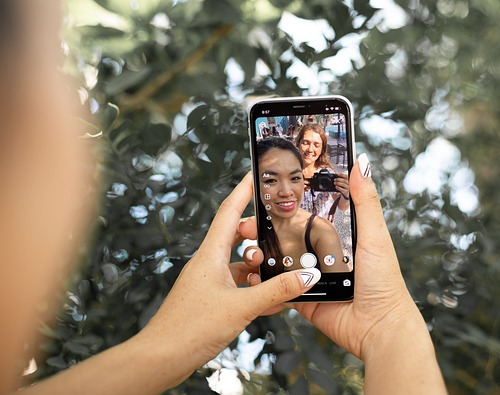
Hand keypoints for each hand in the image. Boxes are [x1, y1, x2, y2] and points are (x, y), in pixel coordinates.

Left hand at [136, 173, 320, 379]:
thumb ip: (276, 290)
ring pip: (239, 264)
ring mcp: (209, 282)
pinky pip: (238, 287)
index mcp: (211, 254)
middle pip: (236, 236)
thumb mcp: (241, 307)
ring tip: (281, 270)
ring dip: (259, 266)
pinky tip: (273, 301)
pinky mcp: (211, 301)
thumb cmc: (190, 329)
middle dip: (259, 234)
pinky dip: (255, 289)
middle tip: (279, 233)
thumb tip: (306, 276)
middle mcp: (209, 264)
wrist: (161, 358)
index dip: (244, 190)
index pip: (229, 211)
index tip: (256, 173)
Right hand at [246, 160, 419, 358]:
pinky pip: (278, 289)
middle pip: (286, 236)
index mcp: (338, 237)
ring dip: (260, 254)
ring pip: (277, 261)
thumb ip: (365, 200)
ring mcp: (310, 277)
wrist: (378, 327)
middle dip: (264, 229)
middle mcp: (321, 255)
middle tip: (246, 223)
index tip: (265, 193)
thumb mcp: (374, 235)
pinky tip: (251, 274)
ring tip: (246, 247)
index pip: (307, 215)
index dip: (285, 205)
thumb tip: (362, 161)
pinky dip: (264, 283)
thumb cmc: (383, 281)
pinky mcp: (302, 298)